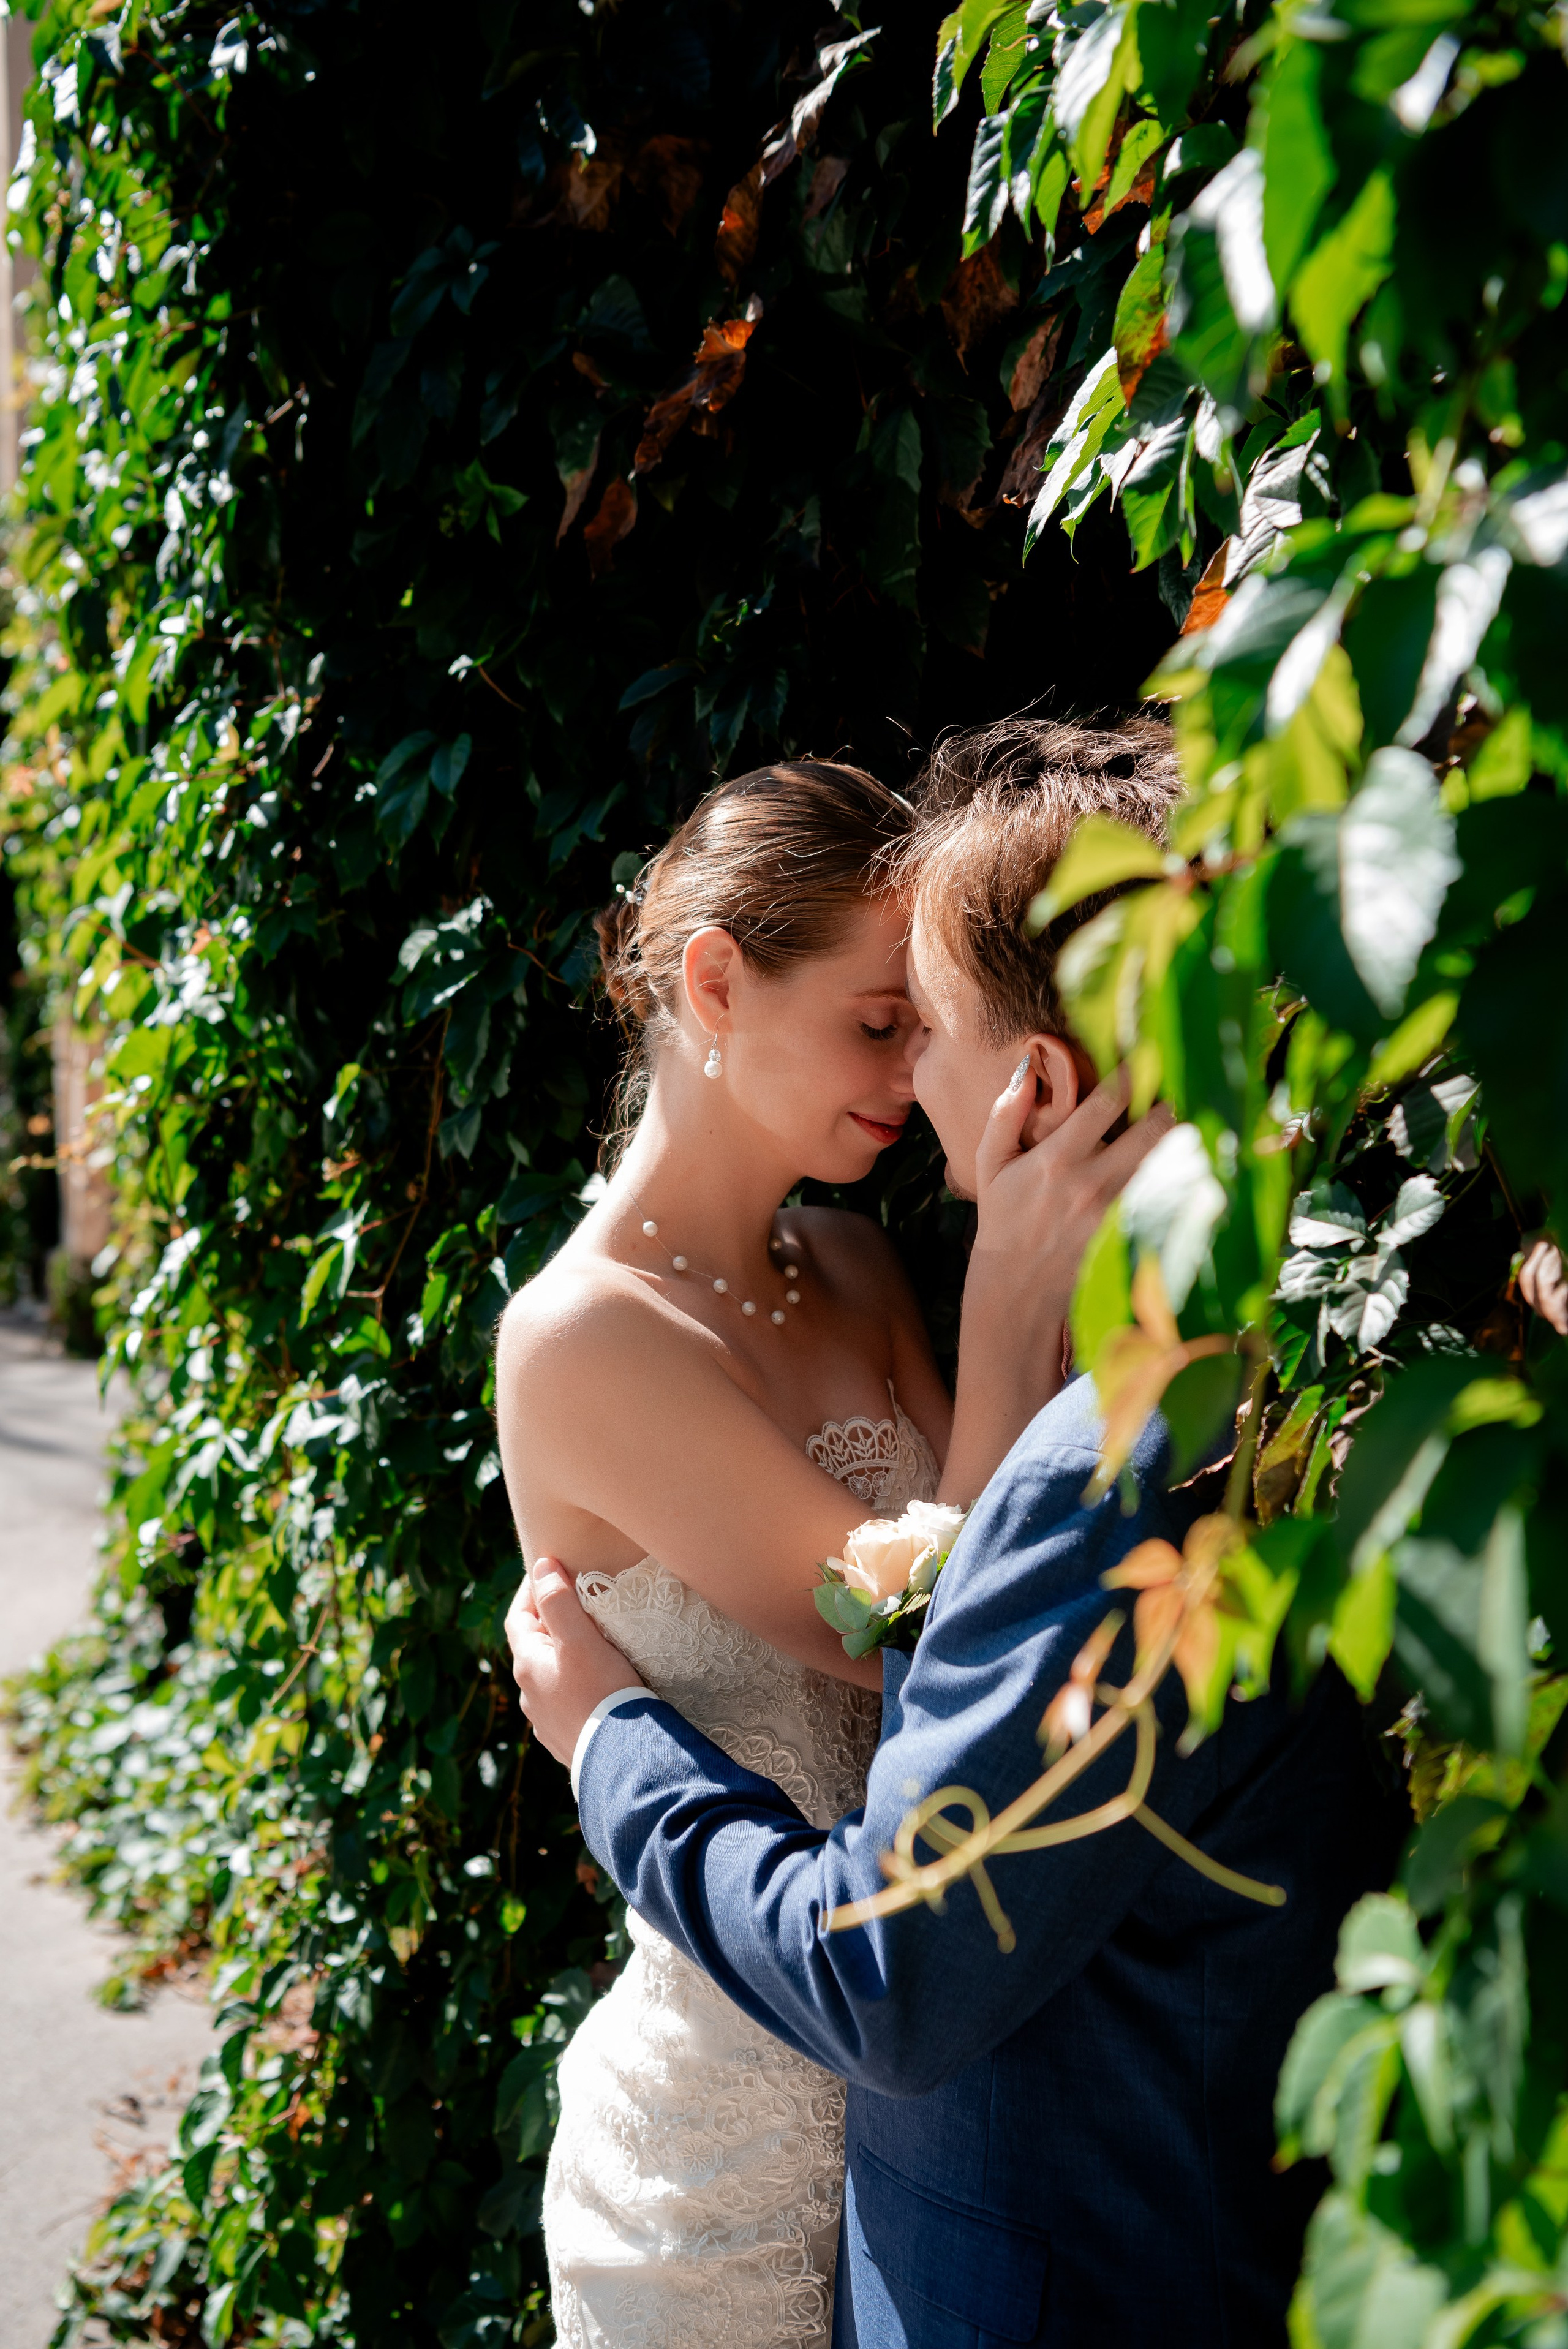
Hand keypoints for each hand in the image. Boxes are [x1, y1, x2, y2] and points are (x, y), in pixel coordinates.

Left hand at [505, 1557, 645, 1767]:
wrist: (621, 1760)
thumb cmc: (602, 1693)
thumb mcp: (579, 1640)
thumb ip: (558, 1601)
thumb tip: (542, 1567)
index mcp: (528, 1666)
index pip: (518, 1617)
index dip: (530, 1590)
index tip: (549, 1569)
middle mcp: (529, 1694)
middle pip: (534, 1647)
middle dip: (551, 1622)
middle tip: (577, 1603)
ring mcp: (546, 1720)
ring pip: (550, 1677)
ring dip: (564, 1658)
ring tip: (593, 1645)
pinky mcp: (566, 1739)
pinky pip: (566, 1704)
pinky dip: (576, 1687)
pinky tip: (597, 1687)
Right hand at [971, 1065, 1174, 1307]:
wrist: (1017, 1285)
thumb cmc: (1003, 1217)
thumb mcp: (990, 1163)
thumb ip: (1005, 1114)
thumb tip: (1025, 1069)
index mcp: (1056, 1158)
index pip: (1106, 1102)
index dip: (1131, 1074)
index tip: (1144, 1058)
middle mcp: (1090, 1182)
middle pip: (1150, 1130)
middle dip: (1166, 1105)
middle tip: (1172, 1090)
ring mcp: (1114, 1210)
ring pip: (1164, 1162)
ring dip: (1175, 1139)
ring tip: (1179, 1122)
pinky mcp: (1128, 1233)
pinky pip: (1163, 1195)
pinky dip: (1174, 1176)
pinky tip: (1178, 1163)